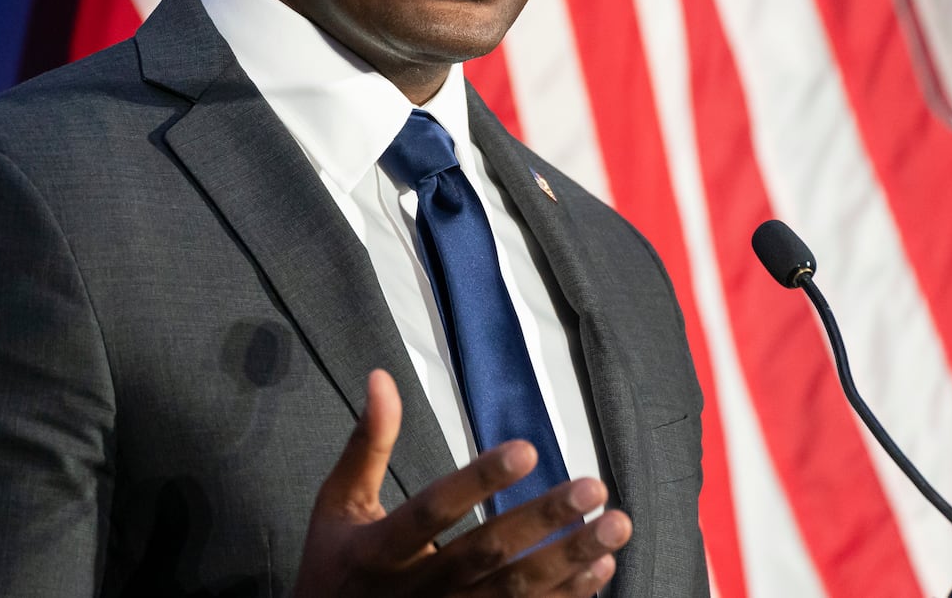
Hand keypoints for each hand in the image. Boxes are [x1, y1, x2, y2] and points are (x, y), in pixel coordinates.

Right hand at [290, 369, 631, 596]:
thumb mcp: (337, 505)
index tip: (527, 449)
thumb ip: (366, 443)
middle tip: (592, 485)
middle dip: (542, 520)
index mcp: (379, 552)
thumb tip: (382, 377)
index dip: (479, 481)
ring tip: (616, 524)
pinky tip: (604, 568)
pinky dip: (567, 597)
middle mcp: (417, 591)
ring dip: (571, 559)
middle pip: (487, 554)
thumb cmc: (334, 567)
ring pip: (517, 593)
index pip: (433, 511)